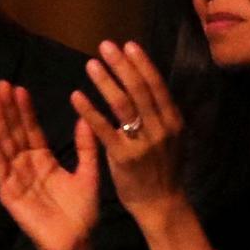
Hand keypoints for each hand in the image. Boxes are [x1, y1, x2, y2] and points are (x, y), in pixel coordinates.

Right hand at [0, 81, 98, 249]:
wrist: (75, 242)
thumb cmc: (82, 212)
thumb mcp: (89, 174)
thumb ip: (86, 148)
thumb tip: (85, 118)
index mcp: (44, 159)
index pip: (31, 129)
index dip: (25, 109)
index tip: (19, 87)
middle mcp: (27, 164)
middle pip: (15, 132)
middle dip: (7, 109)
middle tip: (0, 85)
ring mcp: (15, 177)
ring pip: (5, 144)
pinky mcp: (9, 192)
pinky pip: (0, 167)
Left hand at [72, 41, 190, 236]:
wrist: (161, 205)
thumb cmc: (162, 169)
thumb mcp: (169, 138)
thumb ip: (158, 113)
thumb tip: (145, 83)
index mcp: (173, 121)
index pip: (157, 86)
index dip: (143, 64)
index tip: (129, 45)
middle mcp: (160, 128)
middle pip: (140, 90)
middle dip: (123, 65)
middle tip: (106, 46)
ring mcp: (142, 143)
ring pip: (123, 106)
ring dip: (106, 82)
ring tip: (91, 64)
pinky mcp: (123, 158)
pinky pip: (104, 130)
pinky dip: (89, 111)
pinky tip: (76, 97)